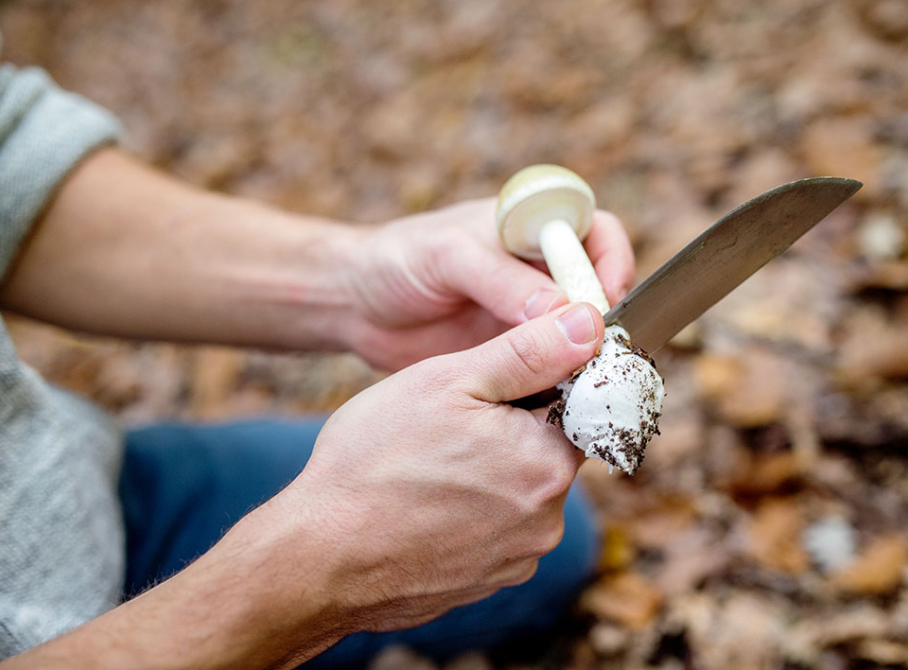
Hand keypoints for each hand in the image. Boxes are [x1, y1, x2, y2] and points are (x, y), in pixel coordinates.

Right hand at [281, 301, 603, 633]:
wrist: (318, 558)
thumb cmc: (374, 462)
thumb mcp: (450, 381)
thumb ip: (529, 351)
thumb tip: (589, 325)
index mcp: (547, 460)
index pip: (575, 408)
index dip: (534, 388)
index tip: (488, 391)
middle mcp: (548, 517)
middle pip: (547, 452)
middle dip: (508, 432)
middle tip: (445, 426)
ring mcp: (518, 557)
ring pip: (519, 493)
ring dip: (487, 474)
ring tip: (426, 468)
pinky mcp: (490, 582)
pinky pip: (495, 533)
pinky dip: (469, 516)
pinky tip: (423, 507)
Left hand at [340, 198, 633, 369]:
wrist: (355, 304)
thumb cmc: (398, 259)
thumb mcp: (448, 257)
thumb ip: (501, 280)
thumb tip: (561, 308)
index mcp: (534, 227)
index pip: (598, 234)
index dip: (611, 263)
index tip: (603, 301)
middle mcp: (542, 270)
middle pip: (602, 290)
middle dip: (606, 319)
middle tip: (596, 352)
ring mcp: (532, 316)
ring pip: (581, 334)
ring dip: (586, 356)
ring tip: (580, 382)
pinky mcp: (516, 354)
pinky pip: (552, 368)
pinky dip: (560, 382)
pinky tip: (554, 399)